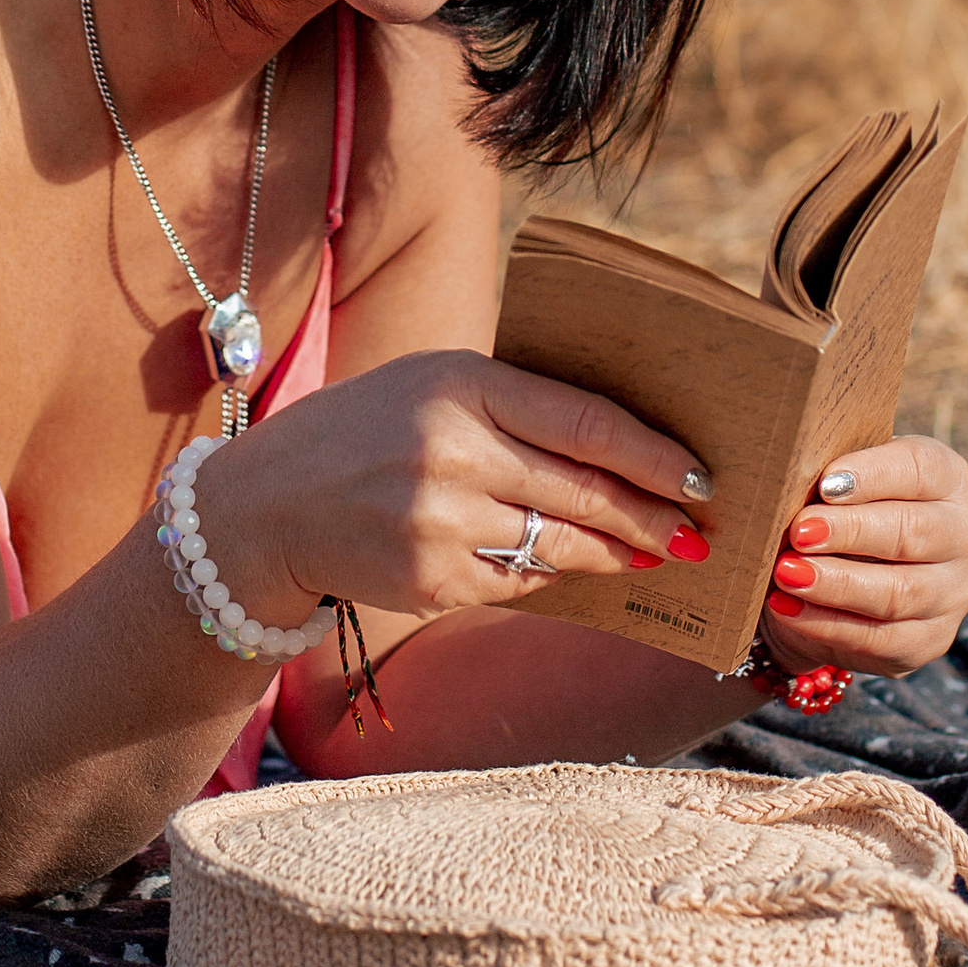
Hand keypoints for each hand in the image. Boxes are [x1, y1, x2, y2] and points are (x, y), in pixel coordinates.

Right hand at [203, 350, 711, 620]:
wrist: (267, 505)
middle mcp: (452, 452)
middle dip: (651, 517)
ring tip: (648, 553)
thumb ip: (514, 403)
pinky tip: (566, 566)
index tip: (700, 476)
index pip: (586, 422)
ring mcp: (440, 523)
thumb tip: (620, 445)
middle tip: (696, 534)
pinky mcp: (431, 582)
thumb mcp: (432, 384)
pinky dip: (547, 575)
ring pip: (560, 547)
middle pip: (584, 492)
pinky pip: (517, 582)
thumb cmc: (367, 430)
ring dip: (613, 555)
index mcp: (460, 384)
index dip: (654, 455)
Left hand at [758, 436, 967, 679]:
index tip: (825, 483)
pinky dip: (828, 623)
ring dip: (837, 583)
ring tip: (786, 573)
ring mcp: (955, 592)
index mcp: (948, 478)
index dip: (873, 475)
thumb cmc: (841, 504)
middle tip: (799, 532)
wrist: (843, 566)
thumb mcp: (841, 480)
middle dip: (850, 532)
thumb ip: (828, 476)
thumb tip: (787, 476)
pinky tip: (788, 608)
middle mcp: (965, 535)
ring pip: (900, 592)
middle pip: (914, 532)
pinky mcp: (932, 640)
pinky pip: (882, 639)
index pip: (921, 468)